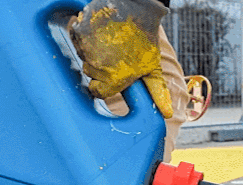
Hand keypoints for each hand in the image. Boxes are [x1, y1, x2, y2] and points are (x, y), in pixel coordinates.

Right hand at [68, 0, 174, 119]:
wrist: (135, 8)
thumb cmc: (146, 39)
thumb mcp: (152, 67)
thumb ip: (157, 92)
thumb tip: (166, 115)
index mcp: (115, 79)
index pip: (97, 92)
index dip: (102, 85)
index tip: (108, 75)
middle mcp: (98, 67)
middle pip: (89, 73)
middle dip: (99, 66)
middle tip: (113, 53)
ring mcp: (87, 49)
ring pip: (83, 56)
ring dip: (92, 50)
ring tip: (108, 40)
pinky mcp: (79, 32)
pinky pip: (76, 39)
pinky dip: (85, 34)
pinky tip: (99, 30)